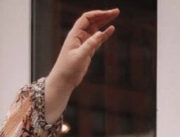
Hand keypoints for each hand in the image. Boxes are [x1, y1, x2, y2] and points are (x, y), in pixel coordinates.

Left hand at [45, 8, 118, 122]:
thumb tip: (100, 32)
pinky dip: (104, 34)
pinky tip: (111, 29)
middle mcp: (79, 36)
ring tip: (115, 15)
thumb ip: (90, 44)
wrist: (63, 82)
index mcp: (74, 35)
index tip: (107, 13)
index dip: (97, 14)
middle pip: (92, 21)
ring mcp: (83, 43)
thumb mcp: (79, 56)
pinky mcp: (87, 51)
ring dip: (105, 22)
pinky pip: (97, 39)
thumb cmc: (67, 69)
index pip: (86, 18)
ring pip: (95, 29)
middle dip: (103, 15)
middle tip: (116, 12)